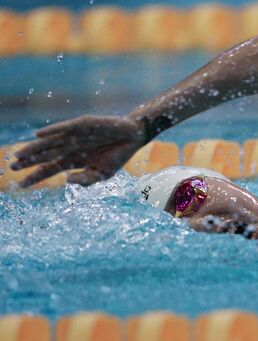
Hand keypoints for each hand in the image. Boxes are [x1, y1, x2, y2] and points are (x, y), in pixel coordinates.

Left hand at [11, 115, 144, 186]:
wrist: (133, 137)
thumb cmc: (118, 155)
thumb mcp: (103, 174)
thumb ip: (86, 180)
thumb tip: (66, 180)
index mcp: (74, 161)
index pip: (49, 169)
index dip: (35, 177)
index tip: (21, 185)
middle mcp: (70, 148)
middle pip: (44, 156)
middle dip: (28, 162)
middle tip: (12, 167)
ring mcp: (74, 136)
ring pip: (50, 143)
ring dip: (34, 148)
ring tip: (19, 155)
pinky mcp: (82, 125)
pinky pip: (64, 129)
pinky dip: (51, 131)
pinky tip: (38, 135)